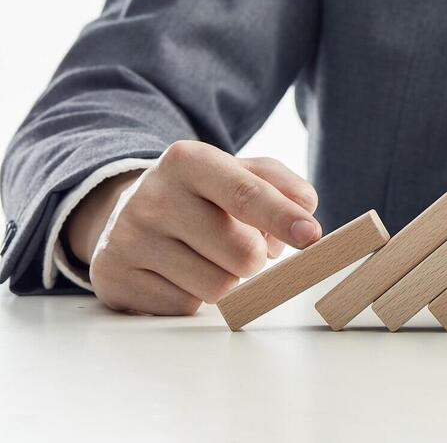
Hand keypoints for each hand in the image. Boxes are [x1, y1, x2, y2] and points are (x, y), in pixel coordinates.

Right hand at [65, 141, 320, 314]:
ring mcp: (127, 238)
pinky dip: (193, 296)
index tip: (311, 236)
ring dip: (227, 281)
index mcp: (189, 161)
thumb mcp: (243, 173)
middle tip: (241, 246)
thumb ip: (283, 186)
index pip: (246, 194)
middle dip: (256, 258)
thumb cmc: (205, 195)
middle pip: (241, 254)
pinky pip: (184, 308)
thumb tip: (304, 214)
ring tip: (207, 257)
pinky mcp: (112, 277)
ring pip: (217, 288)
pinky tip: (177, 273)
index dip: (283, 218)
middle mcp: (152, 196)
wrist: (131, 211)